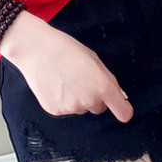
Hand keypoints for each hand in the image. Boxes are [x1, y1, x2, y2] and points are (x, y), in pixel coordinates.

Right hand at [9, 25, 134, 123]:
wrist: (37, 50)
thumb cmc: (66, 49)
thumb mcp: (94, 60)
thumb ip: (109, 80)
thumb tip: (120, 96)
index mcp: (103, 87)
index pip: (123, 113)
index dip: (123, 110)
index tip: (121, 109)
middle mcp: (89, 101)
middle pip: (99, 108)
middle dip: (94, 97)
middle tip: (81, 79)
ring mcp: (72, 108)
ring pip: (81, 108)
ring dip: (77, 98)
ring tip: (65, 79)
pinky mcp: (56, 111)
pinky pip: (65, 109)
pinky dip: (62, 100)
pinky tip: (55, 84)